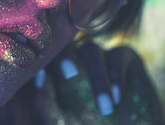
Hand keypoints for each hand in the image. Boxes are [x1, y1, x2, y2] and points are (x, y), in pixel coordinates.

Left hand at [46, 42, 164, 123]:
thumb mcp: (59, 121)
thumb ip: (44, 100)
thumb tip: (39, 75)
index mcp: (56, 72)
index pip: (47, 57)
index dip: (43, 58)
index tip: (42, 71)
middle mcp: (77, 60)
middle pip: (67, 48)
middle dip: (66, 58)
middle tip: (70, 75)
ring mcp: (100, 57)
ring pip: (91, 51)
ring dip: (98, 79)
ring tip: (106, 109)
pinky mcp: (125, 58)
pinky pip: (119, 54)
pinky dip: (117, 74)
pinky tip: (117, 98)